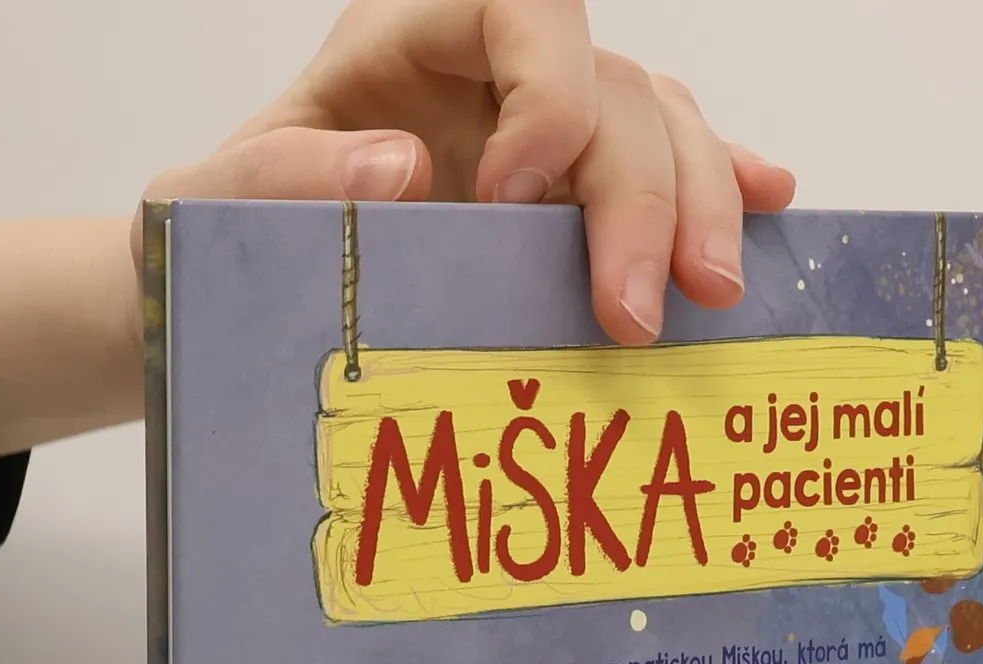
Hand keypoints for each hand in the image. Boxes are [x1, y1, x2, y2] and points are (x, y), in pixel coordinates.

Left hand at [137, 0, 794, 343]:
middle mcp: (498, 75)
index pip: (518, 3)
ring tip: (710, 296)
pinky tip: (771, 208)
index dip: (546, 91)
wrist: (247, 303)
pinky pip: (673, 170)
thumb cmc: (231, 241)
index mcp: (411, 40)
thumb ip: (278, 177)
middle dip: (641, 194)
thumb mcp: (211, 208)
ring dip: (699, 208)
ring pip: (660, 128)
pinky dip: (722, 188)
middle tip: (633, 313)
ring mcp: (552, 136)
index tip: (513, 200)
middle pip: (612, 88)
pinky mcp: (581, 200)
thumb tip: (401, 167)